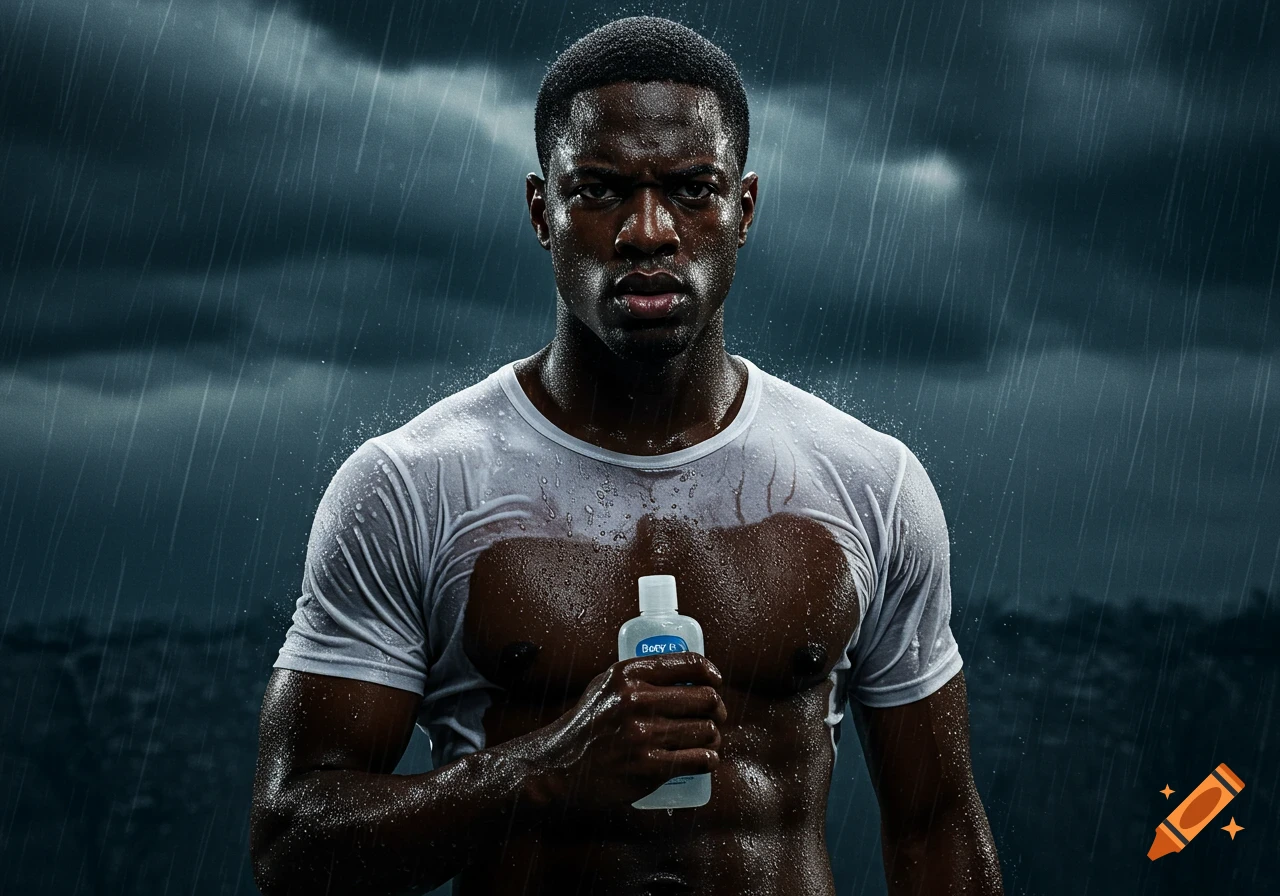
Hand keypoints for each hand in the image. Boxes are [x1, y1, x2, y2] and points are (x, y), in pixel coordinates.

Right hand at [522, 653, 726, 810]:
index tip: (715, 682)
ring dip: (714, 736)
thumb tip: (687, 674)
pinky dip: (710, 760)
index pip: (689, 663)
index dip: (711, 673)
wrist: (558, 767)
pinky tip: (705, 759)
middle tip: (715, 716)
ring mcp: (644, 735)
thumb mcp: (606, 685)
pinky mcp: (649, 767)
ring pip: (707, 730)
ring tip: (708, 740)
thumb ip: (641, 676)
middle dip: (717, 708)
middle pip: (705, 698)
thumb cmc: (586, 726)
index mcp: (628, 674)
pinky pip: (700, 759)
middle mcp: (637, 700)